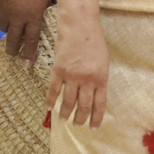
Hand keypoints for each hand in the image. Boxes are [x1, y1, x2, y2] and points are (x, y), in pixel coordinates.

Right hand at [0, 0, 54, 61]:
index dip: (28, 54)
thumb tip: (47, 14)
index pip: (30, 40)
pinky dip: (3, 13)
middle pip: (12, 39)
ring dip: (8, 29)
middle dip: (12, 50)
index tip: (26, 64)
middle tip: (13, 55)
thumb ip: (46, 8)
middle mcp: (16, 17)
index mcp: (32, 17)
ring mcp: (4, 9)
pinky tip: (7, 9)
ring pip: (3, 26)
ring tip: (12, 29)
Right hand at [47, 5, 108, 127]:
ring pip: (68, 101)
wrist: (79, 26)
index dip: (96, 118)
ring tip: (64, 119)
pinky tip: (49, 107)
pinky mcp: (58, 70)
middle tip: (78, 125)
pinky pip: (53, 90)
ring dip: (66, 113)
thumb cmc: (94, 41)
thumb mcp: (103, 61)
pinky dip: (50, 100)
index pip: (99, 104)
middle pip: (83, 106)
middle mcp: (87, 80)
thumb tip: (94, 94)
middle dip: (80, 118)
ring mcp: (72, 76)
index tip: (94, 128)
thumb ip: (99, 78)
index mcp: (101, 78)